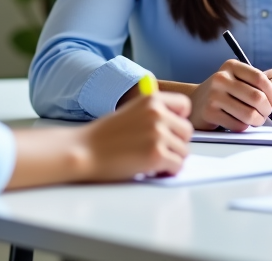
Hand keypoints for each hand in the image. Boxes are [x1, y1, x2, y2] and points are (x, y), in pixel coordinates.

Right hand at [75, 91, 193, 180]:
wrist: (84, 151)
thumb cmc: (104, 135)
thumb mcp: (131, 111)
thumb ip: (153, 114)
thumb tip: (176, 129)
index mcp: (152, 100)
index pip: (184, 106)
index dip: (179, 119)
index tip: (170, 129)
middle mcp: (158, 114)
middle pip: (187, 131)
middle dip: (176, 143)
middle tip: (158, 150)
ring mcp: (158, 134)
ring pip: (184, 151)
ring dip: (171, 159)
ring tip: (151, 160)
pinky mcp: (156, 155)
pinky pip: (177, 166)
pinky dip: (168, 171)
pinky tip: (152, 170)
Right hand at [189, 59, 271, 130]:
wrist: (194, 101)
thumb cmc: (223, 92)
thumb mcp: (236, 80)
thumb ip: (256, 86)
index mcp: (231, 66)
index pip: (260, 78)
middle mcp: (221, 78)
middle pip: (257, 97)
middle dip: (267, 110)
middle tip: (266, 114)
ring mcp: (213, 95)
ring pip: (249, 114)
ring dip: (257, 121)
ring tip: (256, 120)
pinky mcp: (209, 113)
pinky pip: (238, 125)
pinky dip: (244, 127)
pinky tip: (239, 122)